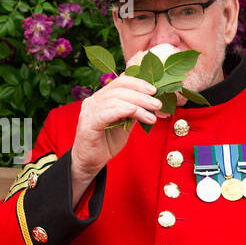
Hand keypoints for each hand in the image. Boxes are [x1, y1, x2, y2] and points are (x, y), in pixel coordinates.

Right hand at [69, 70, 161, 205]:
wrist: (90, 163)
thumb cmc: (106, 143)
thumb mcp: (124, 125)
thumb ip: (133, 112)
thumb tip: (150, 101)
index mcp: (101, 98)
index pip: (120, 82)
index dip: (138, 83)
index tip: (154, 90)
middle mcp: (93, 101)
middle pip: (119, 90)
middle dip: (141, 95)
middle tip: (157, 104)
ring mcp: (89, 111)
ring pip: (115, 100)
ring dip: (137, 105)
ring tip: (152, 115)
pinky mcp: (88, 124)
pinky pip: (106, 113)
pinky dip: (122, 110)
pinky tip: (135, 112)